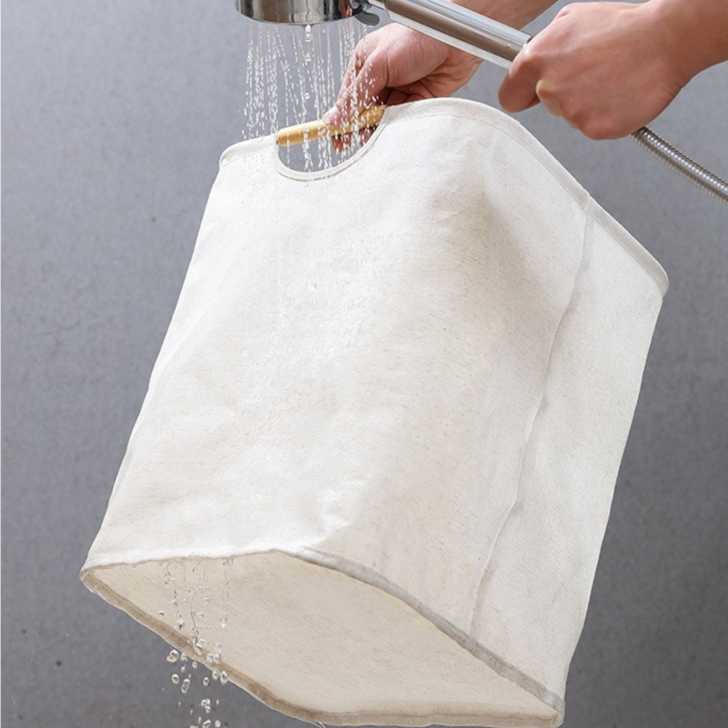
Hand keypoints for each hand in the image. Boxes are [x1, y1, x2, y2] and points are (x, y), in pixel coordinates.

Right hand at [323, 22, 482, 150]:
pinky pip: (403, 120)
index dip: (341, 119)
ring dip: (380, 129)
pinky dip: (398, 127)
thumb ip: (356, 94)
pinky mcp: (418, 101)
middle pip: (365, 111)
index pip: (348, 97)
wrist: (454, 40)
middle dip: (361, 127)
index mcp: (366, 63)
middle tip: (356, 142)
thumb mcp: (378, 64)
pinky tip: (394, 130)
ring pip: (384, 118)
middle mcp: (382, 77)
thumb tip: (335, 116)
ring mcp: (400, 90)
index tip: (336, 138)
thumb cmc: (417, 36)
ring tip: (375, 137)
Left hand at [498, 2, 687, 139]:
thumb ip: (544, 47)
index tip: (528, 97)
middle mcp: (549, 87)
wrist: (666, 39)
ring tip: (612, 78)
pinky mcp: (595, 129)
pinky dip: (607, 115)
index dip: (520, 96)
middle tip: (593, 73)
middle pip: (547, 106)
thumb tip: (530, 62)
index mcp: (536, 60)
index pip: (509, 96)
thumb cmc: (623, 28)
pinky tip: (621, 94)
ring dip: (588, 103)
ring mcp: (571, 111)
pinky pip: (594, 128)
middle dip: (565, 93)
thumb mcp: (571, 21)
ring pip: (571, 117)